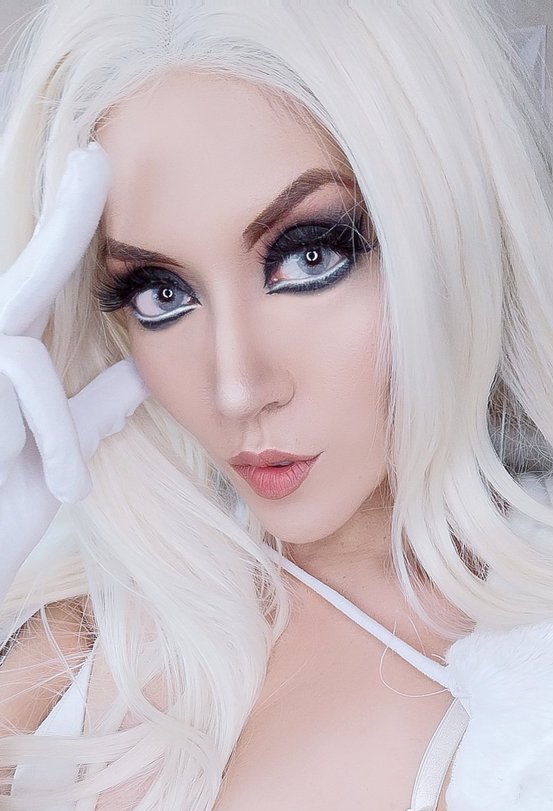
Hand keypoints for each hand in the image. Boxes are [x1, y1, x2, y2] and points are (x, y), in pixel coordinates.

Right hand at [0, 141, 147, 604]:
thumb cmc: (2, 507)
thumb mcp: (57, 458)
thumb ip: (90, 411)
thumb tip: (135, 376)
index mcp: (11, 356)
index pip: (42, 283)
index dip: (68, 227)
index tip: (98, 166)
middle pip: (23, 278)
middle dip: (60, 219)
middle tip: (93, 157)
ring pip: (20, 353)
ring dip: (53, 430)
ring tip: (60, 487)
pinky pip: (19, 390)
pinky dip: (50, 445)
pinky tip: (59, 490)